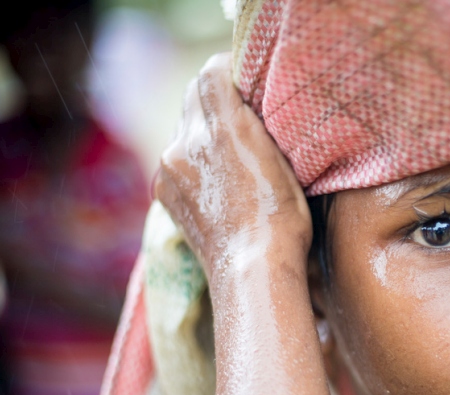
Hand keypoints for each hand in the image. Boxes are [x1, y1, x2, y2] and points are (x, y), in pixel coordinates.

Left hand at [155, 53, 310, 280]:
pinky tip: (215, 181)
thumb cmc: (283, 220)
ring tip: (228, 153)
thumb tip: (250, 105)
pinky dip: (191, 161)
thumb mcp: (286, 162)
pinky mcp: (163, 190)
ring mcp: (171, 167)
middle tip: (239, 112)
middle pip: (192, 96)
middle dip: (214, 98)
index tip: (243, 78)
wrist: (251, 269)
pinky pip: (175, 159)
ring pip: (183, 129)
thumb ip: (260, 125)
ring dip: (202, 131)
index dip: (228, 69)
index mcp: (224, 128)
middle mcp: (189, 141)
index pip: (212, 72)